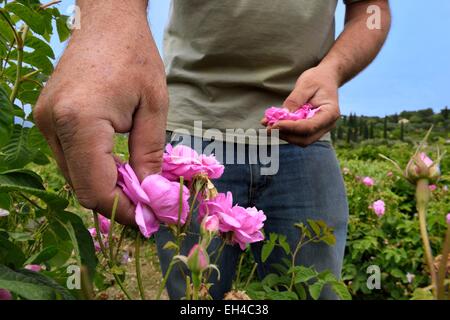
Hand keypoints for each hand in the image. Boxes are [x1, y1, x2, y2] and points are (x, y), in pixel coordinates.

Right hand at [34, 9, 167, 224]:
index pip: (95, 188)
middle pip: (81, 187)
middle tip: (147, 208)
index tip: (149, 219)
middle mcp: (53, 125)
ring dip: (105, 188)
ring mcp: (45, 122)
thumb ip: (149, 154)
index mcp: (80, 121)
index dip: (122, 211)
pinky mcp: (48, 119)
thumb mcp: (153, 107)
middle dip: (116, 203)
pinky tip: (119, 168)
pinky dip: (94, 170)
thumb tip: (150, 193)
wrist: (106, 22)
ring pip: (74, 176)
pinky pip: (70, 159)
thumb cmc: (135, 57)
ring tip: (138, 188)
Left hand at [261, 66, 339, 146]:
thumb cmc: (317, 79)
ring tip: (267, 124)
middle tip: (268, 128)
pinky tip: (272, 123)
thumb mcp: (306, 84)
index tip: (274, 125)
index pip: (309, 127)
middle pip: (305, 139)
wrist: (326, 78)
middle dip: (286, 134)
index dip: (290, 128)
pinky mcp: (311, 129)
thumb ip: (295, 100)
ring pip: (300, 140)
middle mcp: (327, 125)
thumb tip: (283, 115)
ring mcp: (320, 129)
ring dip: (283, 134)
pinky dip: (285, 131)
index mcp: (330, 113)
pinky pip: (297, 134)